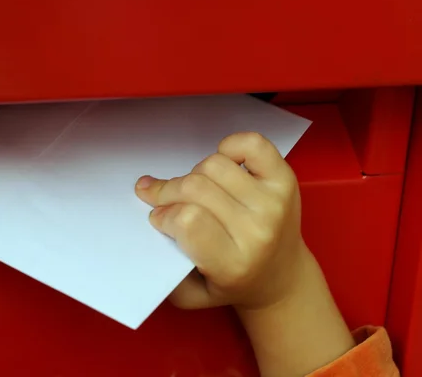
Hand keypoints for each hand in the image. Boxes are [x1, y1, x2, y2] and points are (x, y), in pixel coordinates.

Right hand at [135, 132, 304, 309]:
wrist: (283, 280)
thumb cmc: (234, 284)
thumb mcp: (192, 294)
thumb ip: (166, 265)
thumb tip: (152, 213)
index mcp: (233, 264)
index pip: (187, 221)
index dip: (164, 214)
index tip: (159, 218)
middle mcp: (258, 231)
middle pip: (195, 188)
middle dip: (168, 192)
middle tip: (163, 201)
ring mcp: (274, 202)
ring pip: (214, 165)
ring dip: (196, 174)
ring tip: (198, 192)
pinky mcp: (285, 180)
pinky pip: (252, 144)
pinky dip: (231, 147)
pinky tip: (225, 166)